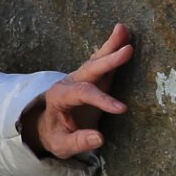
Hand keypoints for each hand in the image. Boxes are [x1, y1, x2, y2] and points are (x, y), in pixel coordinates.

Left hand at [22, 23, 134, 158]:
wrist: (48, 127)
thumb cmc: (55, 136)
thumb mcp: (61, 145)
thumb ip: (78, 142)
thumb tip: (99, 138)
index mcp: (59, 97)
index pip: (82, 94)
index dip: (102, 100)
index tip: (121, 109)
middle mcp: (69, 82)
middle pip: (89, 69)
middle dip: (108, 60)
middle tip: (127, 50)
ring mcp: (79, 77)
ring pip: (95, 60)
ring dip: (110, 45)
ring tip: (123, 30)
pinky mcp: (90, 77)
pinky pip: (101, 61)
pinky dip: (111, 47)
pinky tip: (123, 34)